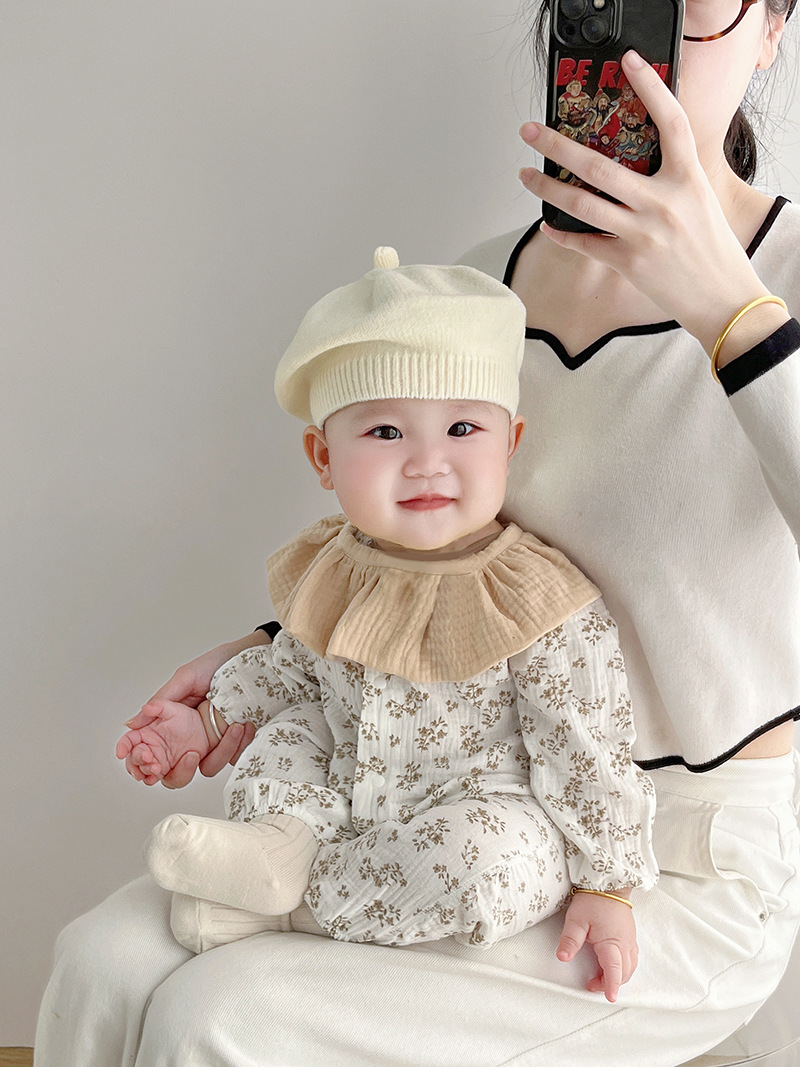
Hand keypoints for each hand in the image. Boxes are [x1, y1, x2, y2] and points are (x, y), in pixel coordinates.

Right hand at [119, 634, 260, 787]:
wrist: (252, 660)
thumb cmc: (216, 664)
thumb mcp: (186, 677)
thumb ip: (162, 701)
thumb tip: (132, 724)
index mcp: (173, 723)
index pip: (151, 752)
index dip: (144, 763)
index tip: (150, 765)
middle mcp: (190, 737)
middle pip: (177, 772)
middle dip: (182, 770)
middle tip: (191, 755)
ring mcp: (213, 742)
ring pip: (209, 766)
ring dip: (222, 750)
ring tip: (235, 725)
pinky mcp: (234, 743)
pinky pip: (234, 757)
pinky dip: (240, 744)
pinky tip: (247, 725)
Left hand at [518, 51, 780, 356]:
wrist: (722, 298)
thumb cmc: (710, 248)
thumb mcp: (699, 200)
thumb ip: (670, 178)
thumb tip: (630, 161)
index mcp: (688, 179)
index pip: (671, 122)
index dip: (650, 87)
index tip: (628, 63)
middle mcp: (663, 203)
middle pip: (599, 166)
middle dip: (558, 145)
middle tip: (532, 130)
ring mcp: (642, 234)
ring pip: (580, 204)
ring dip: (545, 188)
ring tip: (525, 175)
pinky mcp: (627, 262)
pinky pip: (583, 243)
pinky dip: (561, 232)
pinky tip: (546, 222)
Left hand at [557, 891, 637, 1002]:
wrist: (609, 881)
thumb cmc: (593, 898)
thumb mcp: (576, 919)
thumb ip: (570, 940)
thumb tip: (562, 957)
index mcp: (612, 942)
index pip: (614, 971)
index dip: (611, 986)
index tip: (609, 997)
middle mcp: (625, 943)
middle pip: (623, 972)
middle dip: (610, 983)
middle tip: (592, 984)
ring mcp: (629, 939)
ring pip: (630, 966)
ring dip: (618, 976)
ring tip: (601, 976)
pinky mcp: (629, 934)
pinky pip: (632, 957)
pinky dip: (624, 966)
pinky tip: (613, 963)